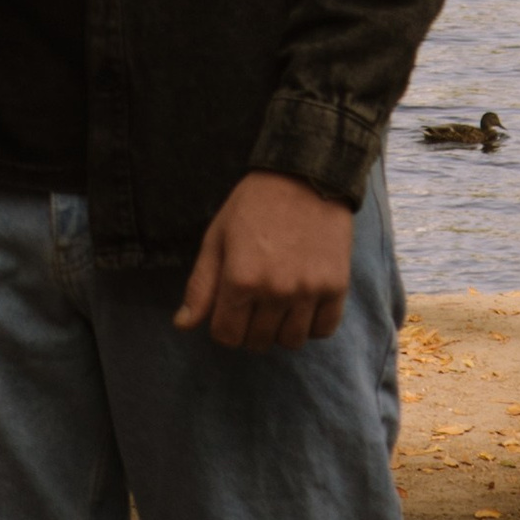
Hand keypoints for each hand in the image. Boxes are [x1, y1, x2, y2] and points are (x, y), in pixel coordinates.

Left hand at [173, 174, 353, 352]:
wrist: (305, 177)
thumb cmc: (253, 205)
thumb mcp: (217, 238)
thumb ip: (200, 285)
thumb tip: (182, 325)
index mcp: (240, 279)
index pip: (226, 336)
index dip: (224, 326)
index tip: (229, 308)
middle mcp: (275, 291)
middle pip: (257, 342)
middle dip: (250, 329)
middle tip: (253, 302)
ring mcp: (308, 291)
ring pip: (291, 341)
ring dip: (280, 329)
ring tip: (278, 301)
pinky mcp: (336, 287)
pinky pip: (322, 331)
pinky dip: (311, 324)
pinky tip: (302, 302)